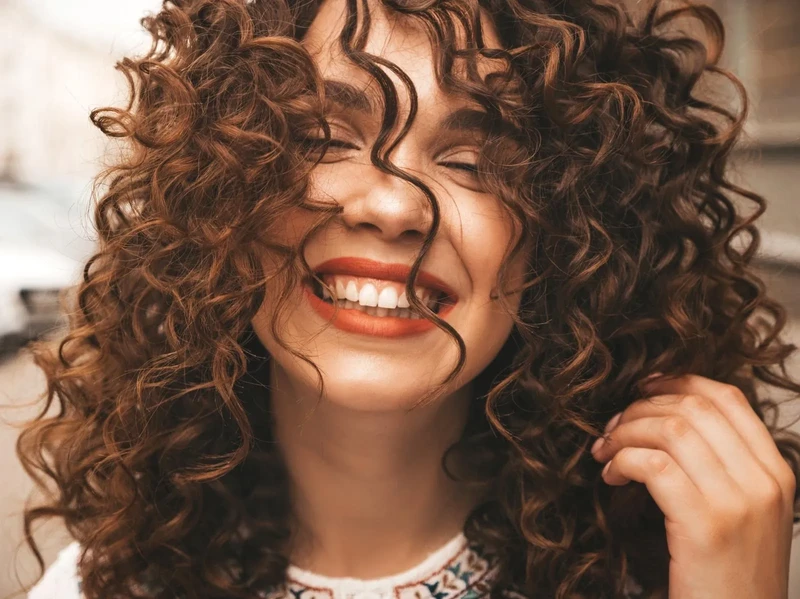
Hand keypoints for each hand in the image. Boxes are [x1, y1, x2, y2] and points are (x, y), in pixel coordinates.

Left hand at [590, 373, 795, 598]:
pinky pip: (653, 465)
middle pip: (694, 407)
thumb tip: (668, 417)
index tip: (643, 388)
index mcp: (776, 472)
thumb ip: (721, 465)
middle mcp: (764, 481)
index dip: (679, 382)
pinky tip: (611, 476)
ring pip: (671, 428)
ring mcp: (738, 502)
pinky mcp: (705, 525)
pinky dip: (622, 461)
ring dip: (625, 432)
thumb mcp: (743, 513)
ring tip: (605, 451)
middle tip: (612, 426)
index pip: (728, 398)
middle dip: (641, 407)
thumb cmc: (729, 576)